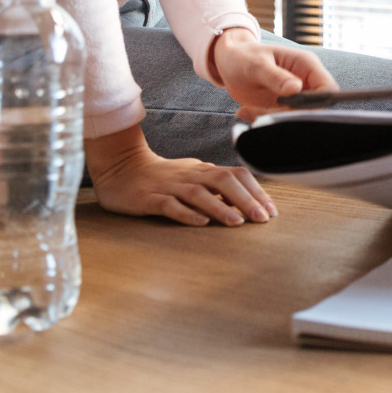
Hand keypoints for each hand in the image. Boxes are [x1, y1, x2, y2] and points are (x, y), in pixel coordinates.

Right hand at [83, 125, 276, 226]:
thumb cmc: (162, 177)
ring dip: (220, 208)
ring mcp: (169, 186)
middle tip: (263, 219)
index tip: (271, 210)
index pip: (236, 175)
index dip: (256, 191)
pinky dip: (186, 214)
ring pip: (199, 194)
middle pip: (223, 181)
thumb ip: (215, 186)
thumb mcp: (192, 177)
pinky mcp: (149, 199)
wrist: (120, 169)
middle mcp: (190, 175)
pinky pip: (169, 205)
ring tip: (237, 222)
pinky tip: (200, 223)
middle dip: (246, 199)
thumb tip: (245, 200)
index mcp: (203, 170)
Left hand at [211, 28, 335, 120]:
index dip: (317, 103)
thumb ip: (275, 76)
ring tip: (249, 110)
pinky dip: (264, 120)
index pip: (328, 88)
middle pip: (315, 108)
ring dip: (274, 119)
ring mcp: (295, 96)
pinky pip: (281, 121)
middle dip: (290, 115)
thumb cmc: (244, 56)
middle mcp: (305, 82)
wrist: (230, 62)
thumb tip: (295, 88)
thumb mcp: (256, 64)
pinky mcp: (283, 107)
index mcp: (306, 65)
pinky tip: (246, 111)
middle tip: (263, 113)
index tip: (292, 110)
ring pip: (297, 118)